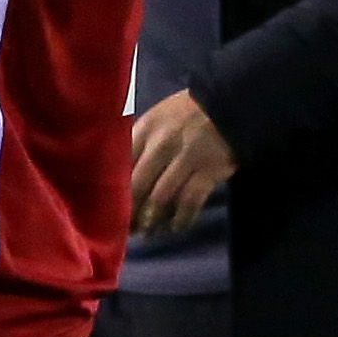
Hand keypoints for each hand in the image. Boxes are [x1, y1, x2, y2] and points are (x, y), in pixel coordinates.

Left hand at [128, 90, 237, 234]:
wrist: (228, 104)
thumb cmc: (186, 114)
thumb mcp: (157, 119)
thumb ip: (139, 142)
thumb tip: (120, 176)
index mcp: (145, 129)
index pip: (122, 164)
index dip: (114, 190)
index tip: (109, 208)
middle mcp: (162, 144)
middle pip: (138, 185)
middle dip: (130, 211)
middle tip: (127, 229)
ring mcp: (186, 157)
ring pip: (161, 197)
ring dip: (152, 219)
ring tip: (148, 232)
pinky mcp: (209, 170)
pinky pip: (190, 201)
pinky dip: (182, 218)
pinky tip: (176, 226)